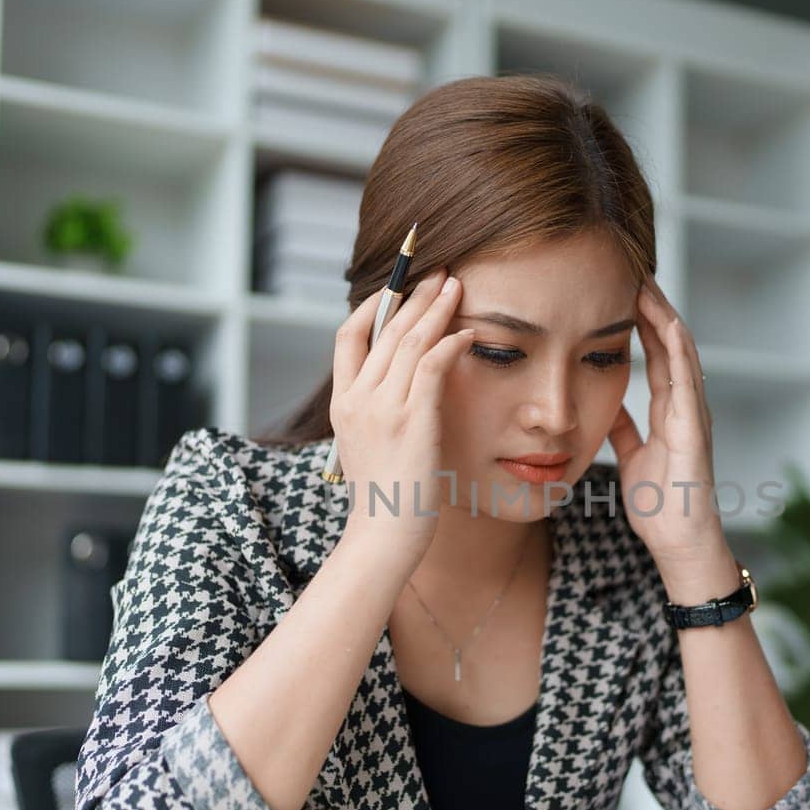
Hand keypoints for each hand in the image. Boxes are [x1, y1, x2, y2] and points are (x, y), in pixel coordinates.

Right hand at [329, 268, 474, 564]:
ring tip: (458, 286)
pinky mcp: (411, 421)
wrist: (383, 537)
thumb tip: (402, 390)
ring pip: (409, 340)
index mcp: (342, 403)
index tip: (399, 288)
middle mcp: (357, 399)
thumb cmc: (385, 500)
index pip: (348, 336)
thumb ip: (378, 414)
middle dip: (415, 294)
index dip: (373, 306)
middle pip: (385, 329)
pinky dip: (450, 343)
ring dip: (436, 308)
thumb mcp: (369, 448)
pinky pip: (431, 366)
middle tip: (441, 272)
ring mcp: (382, 408)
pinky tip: (467, 333)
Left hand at [606, 274, 729, 570]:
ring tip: (646, 281)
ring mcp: (694, 414)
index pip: (655, 354)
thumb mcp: (632, 457)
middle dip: (652, 306)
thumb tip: (606, 404)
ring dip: (664, 315)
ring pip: (681, 352)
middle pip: (669, 344)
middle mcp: (685, 406)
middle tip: (631, 268)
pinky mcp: (695, 429)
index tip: (621, 290)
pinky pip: (687, 381)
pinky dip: (678, 349)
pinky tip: (667, 322)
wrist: (679, 544)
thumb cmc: (660, 506)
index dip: (640, 322)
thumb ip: (624, 428)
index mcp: (669, 412)